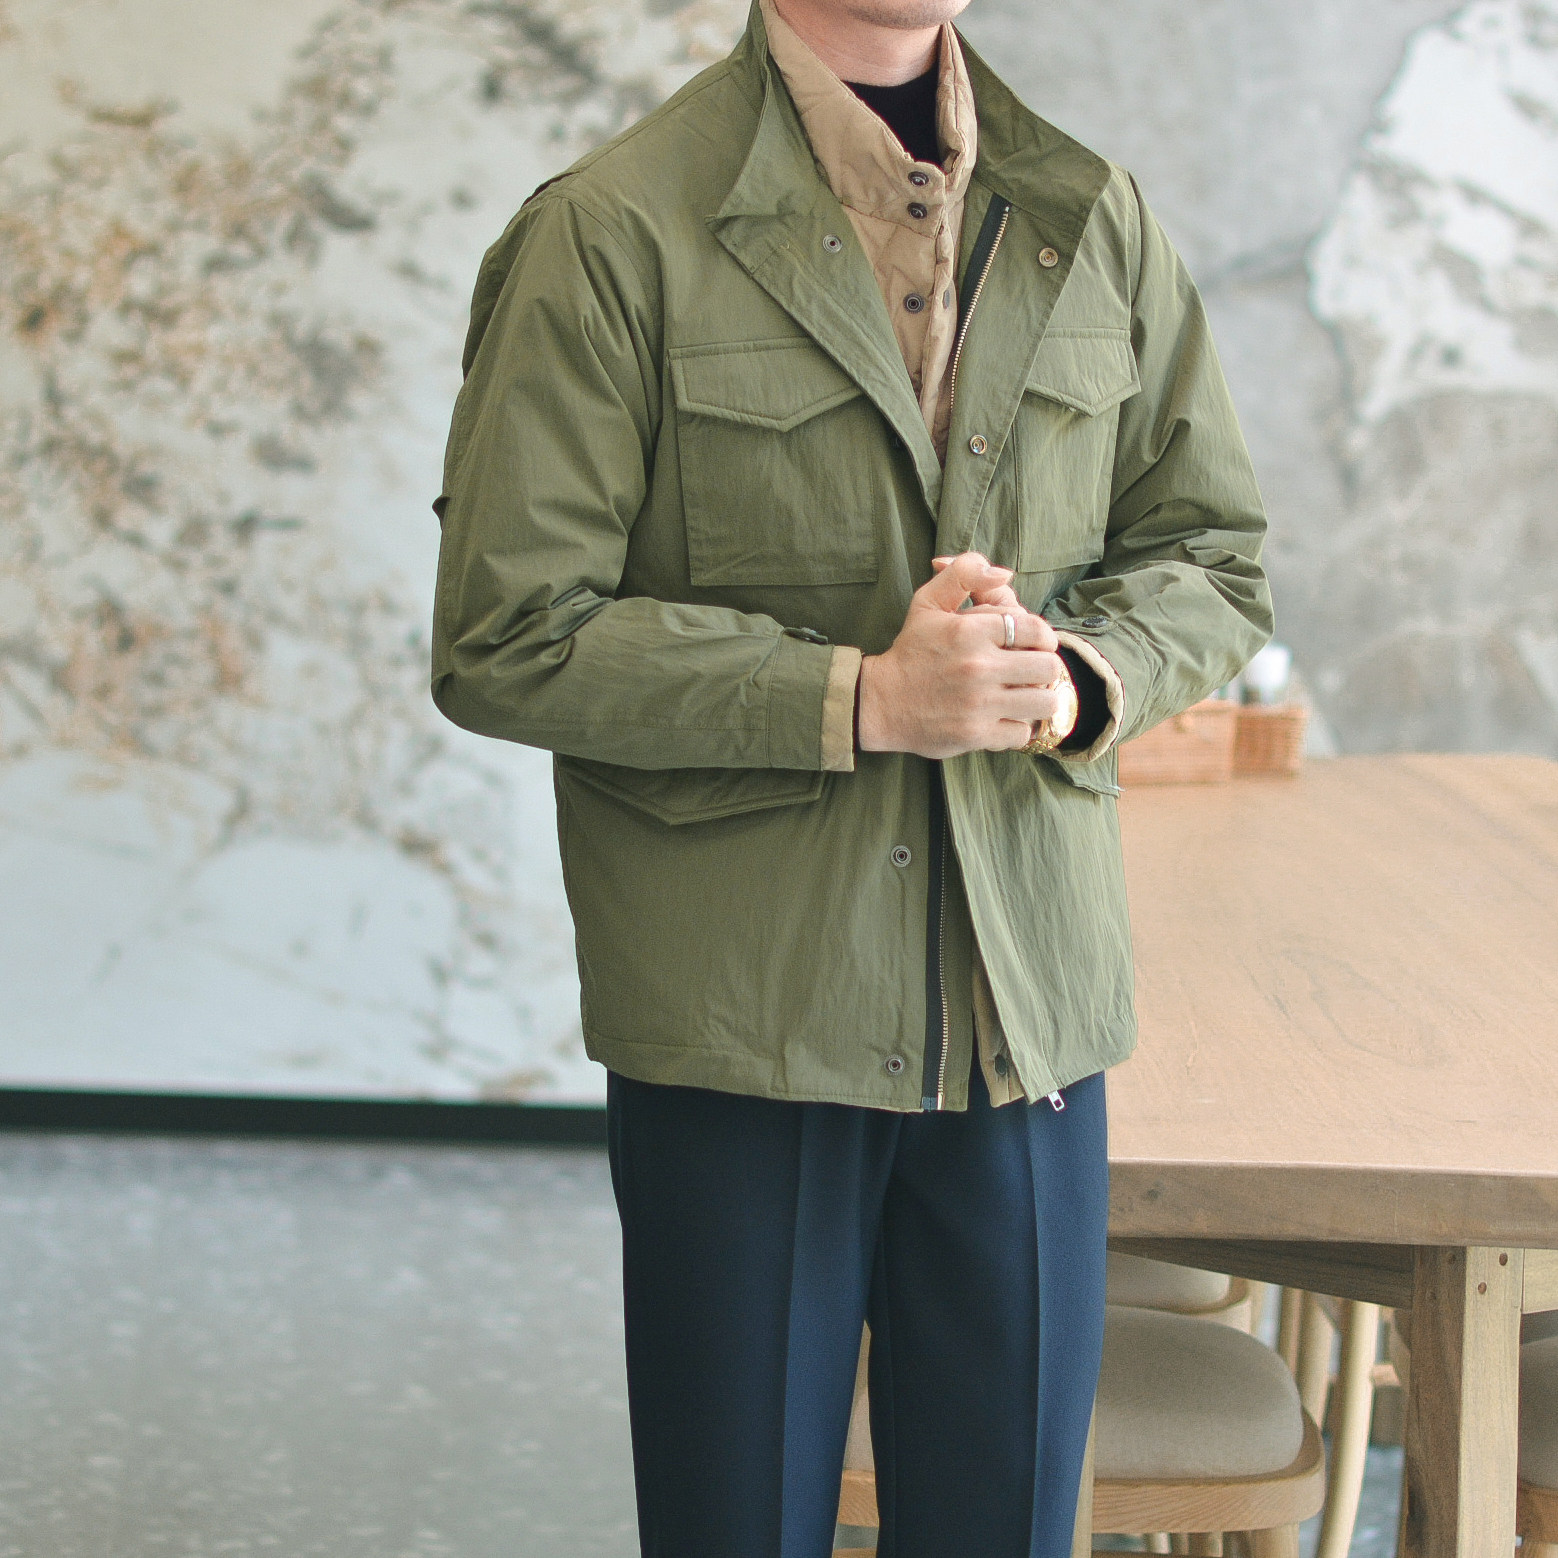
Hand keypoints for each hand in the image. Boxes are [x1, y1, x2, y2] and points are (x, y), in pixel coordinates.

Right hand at [857, 553, 1065, 757]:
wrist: (879, 702)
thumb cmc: (911, 651)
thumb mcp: (927, 601)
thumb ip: (964, 573)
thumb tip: (1004, 573)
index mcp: (969, 631)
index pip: (1036, 629)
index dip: (1043, 637)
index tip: (1035, 645)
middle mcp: (977, 667)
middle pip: (1049, 667)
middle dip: (1044, 668)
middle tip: (1030, 672)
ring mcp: (978, 704)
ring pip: (1044, 703)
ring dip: (1037, 700)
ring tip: (1023, 696)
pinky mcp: (976, 734)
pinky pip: (1022, 733)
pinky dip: (1016, 728)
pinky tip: (1002, 718)